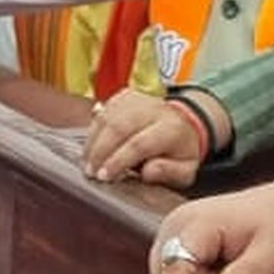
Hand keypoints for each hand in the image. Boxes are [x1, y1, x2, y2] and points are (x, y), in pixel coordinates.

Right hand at [84, 91, 210, 187]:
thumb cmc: (181, 151)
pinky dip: (93, 130)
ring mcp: (137, 100)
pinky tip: (90, 147)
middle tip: (91, 172)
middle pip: (118, 127)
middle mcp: (153, 110)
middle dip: (100, 152)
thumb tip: (148, 173)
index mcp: (171, 129)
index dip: (118, 160)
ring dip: (92, 142)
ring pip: (107, 118)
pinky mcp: (125, 96)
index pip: (139, 144)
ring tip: (87, 163)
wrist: (185, 123)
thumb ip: (169, 172)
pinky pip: (103, 111)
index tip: (104, 176)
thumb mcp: (186, 170)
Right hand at [148, 178, 273, 273]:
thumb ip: (248, 273)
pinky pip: (172, 267)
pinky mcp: (172, 232)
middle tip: (235, 272)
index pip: (177, 268)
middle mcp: (177, 221)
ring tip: (228, 263)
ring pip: (169, 273)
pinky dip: (193, 273)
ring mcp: (171, 225)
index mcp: (200, 223)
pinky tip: (217, 261)